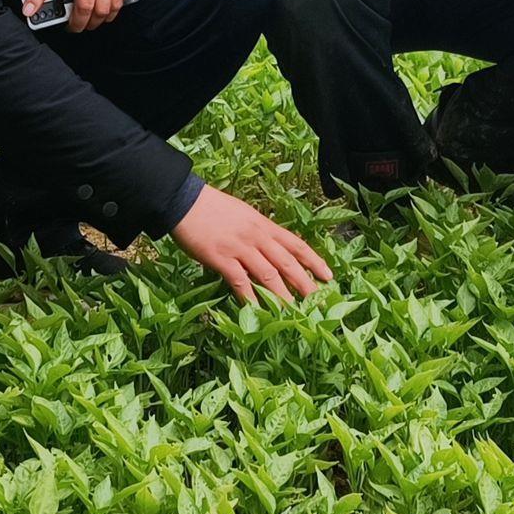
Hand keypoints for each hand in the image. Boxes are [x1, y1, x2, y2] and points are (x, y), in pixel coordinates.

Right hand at [172, 185, 333, 305]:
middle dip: (304, 282)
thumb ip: (259, 232)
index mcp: (264, 225)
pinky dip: (250, 297)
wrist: (185, 201)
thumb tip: (270, 248)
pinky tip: (257, 310)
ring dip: (281, 295)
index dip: (314, 261)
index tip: (328, 275)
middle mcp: (257, 237)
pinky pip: (240, 281)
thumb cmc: (214, 208)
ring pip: (268, 274)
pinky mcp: (221, 258)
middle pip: (287, 262)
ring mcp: (239, 248)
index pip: (296, 244)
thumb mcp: (244, 215)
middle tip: (317, 300)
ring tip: (293, 311)